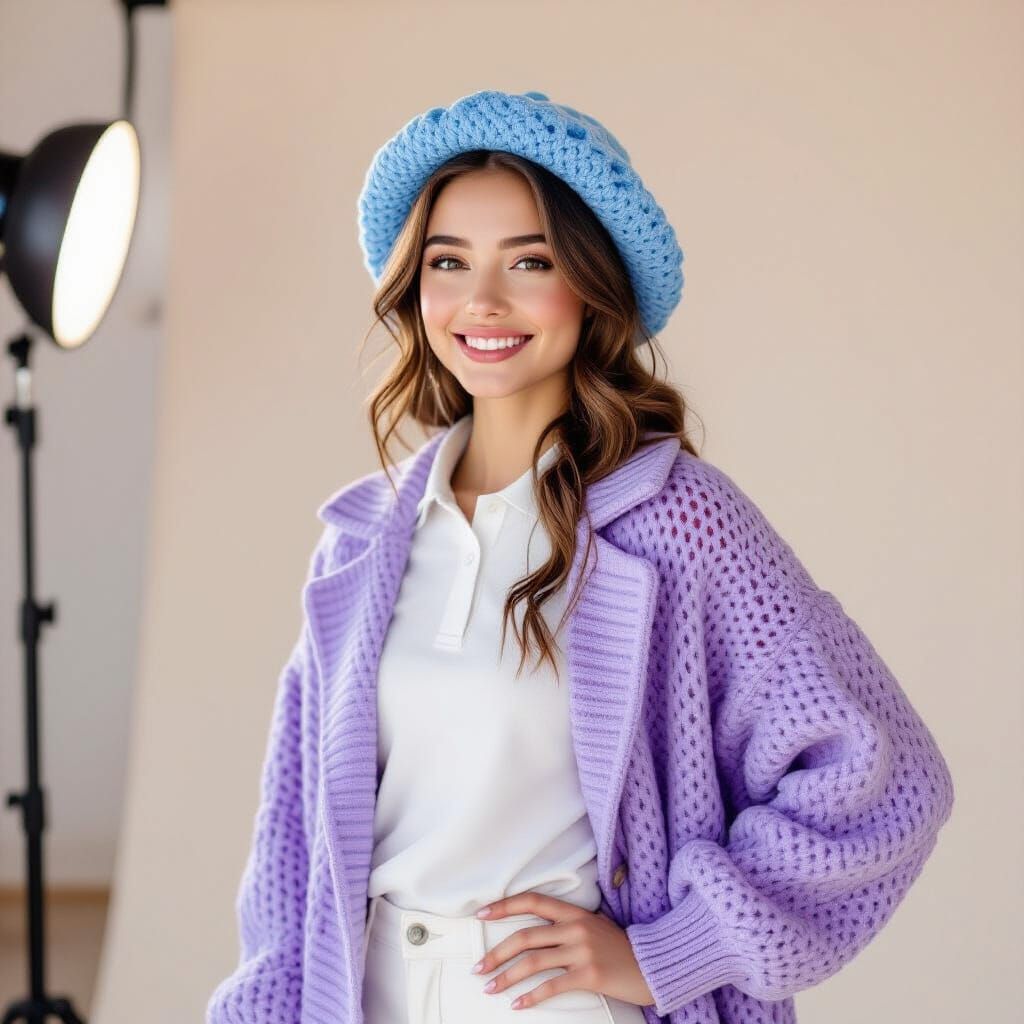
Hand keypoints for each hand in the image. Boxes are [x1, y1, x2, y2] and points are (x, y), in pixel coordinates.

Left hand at [471, 891, 654, 1009]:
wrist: (652, 964)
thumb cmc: (620, 947)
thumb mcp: (593, 925)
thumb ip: (567, 924)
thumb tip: (535, 930)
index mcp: (574, 912)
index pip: (532, 902)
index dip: (504, 907)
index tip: (482, 914)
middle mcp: (575, 928)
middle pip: (525, 937)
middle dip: (496, 953)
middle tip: (479, 967)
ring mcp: (581, 951)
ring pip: (532, 963)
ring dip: (506, 977)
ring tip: (490, 987)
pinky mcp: (588, 975)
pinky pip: (552, 987)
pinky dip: (531, 997)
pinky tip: (518, 1004)